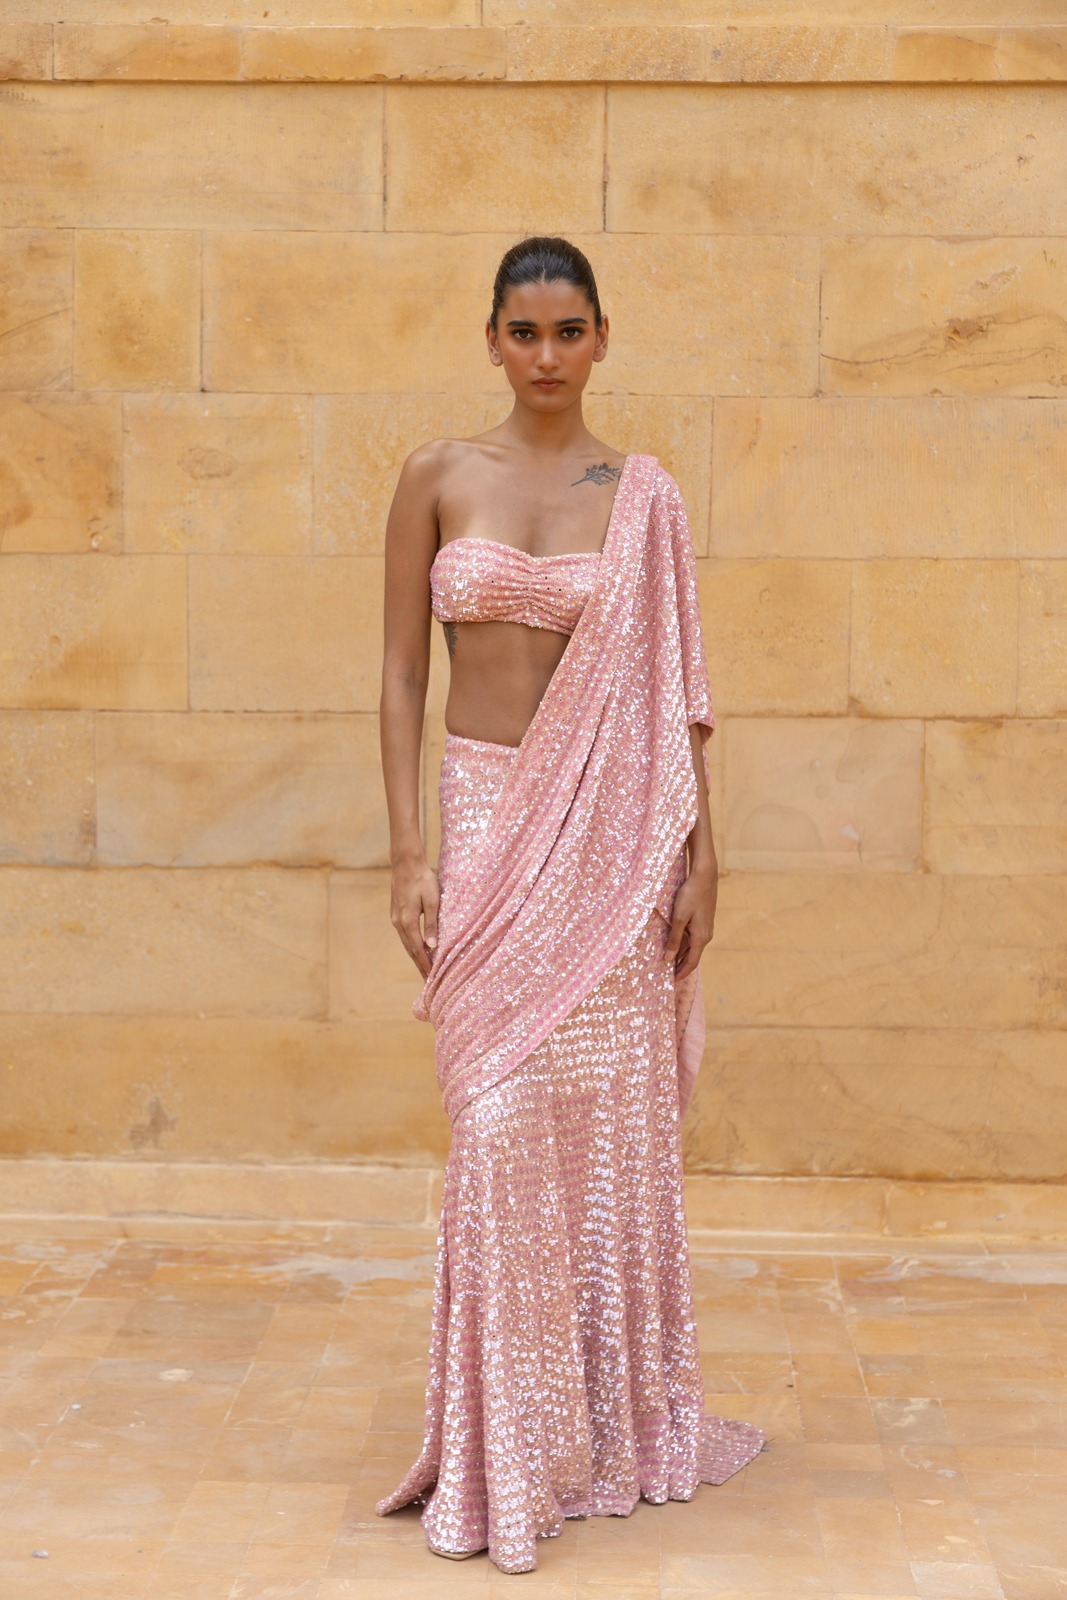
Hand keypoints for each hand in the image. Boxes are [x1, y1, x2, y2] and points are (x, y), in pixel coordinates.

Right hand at [390, 858, 439, 978]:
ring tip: (425, 969)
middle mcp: (399, 923)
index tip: (431, 980)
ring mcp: (396, 918)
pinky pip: (405, 935)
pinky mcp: (396, 913)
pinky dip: (412, 945)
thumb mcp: (432, 901)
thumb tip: (431, 946)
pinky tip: (419, 949)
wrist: (405, 862)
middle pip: (410, 950)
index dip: (425, 965)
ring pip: (406, 943)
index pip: (418, 950)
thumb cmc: (422, 879)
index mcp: (408, 921)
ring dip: (416, 957)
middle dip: (420, 966)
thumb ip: (431, 924)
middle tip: (428, 982)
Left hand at [665, 866, 716, 980]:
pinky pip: (692, 938)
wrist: (704, 876)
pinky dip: (683, 945)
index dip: (681, 974)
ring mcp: (705, 928)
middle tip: (667, 976)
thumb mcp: (679, 918)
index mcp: (701, 938)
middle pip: (692, 957)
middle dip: (680, 967)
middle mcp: (705, 936)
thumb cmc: (690, 895)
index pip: (691, 963)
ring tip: (667, 963)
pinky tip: (674, 945)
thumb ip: (674, 939)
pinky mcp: (702, 921)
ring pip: (691, 947)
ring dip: (681, 956)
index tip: (671, 982)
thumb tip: (668, 959)